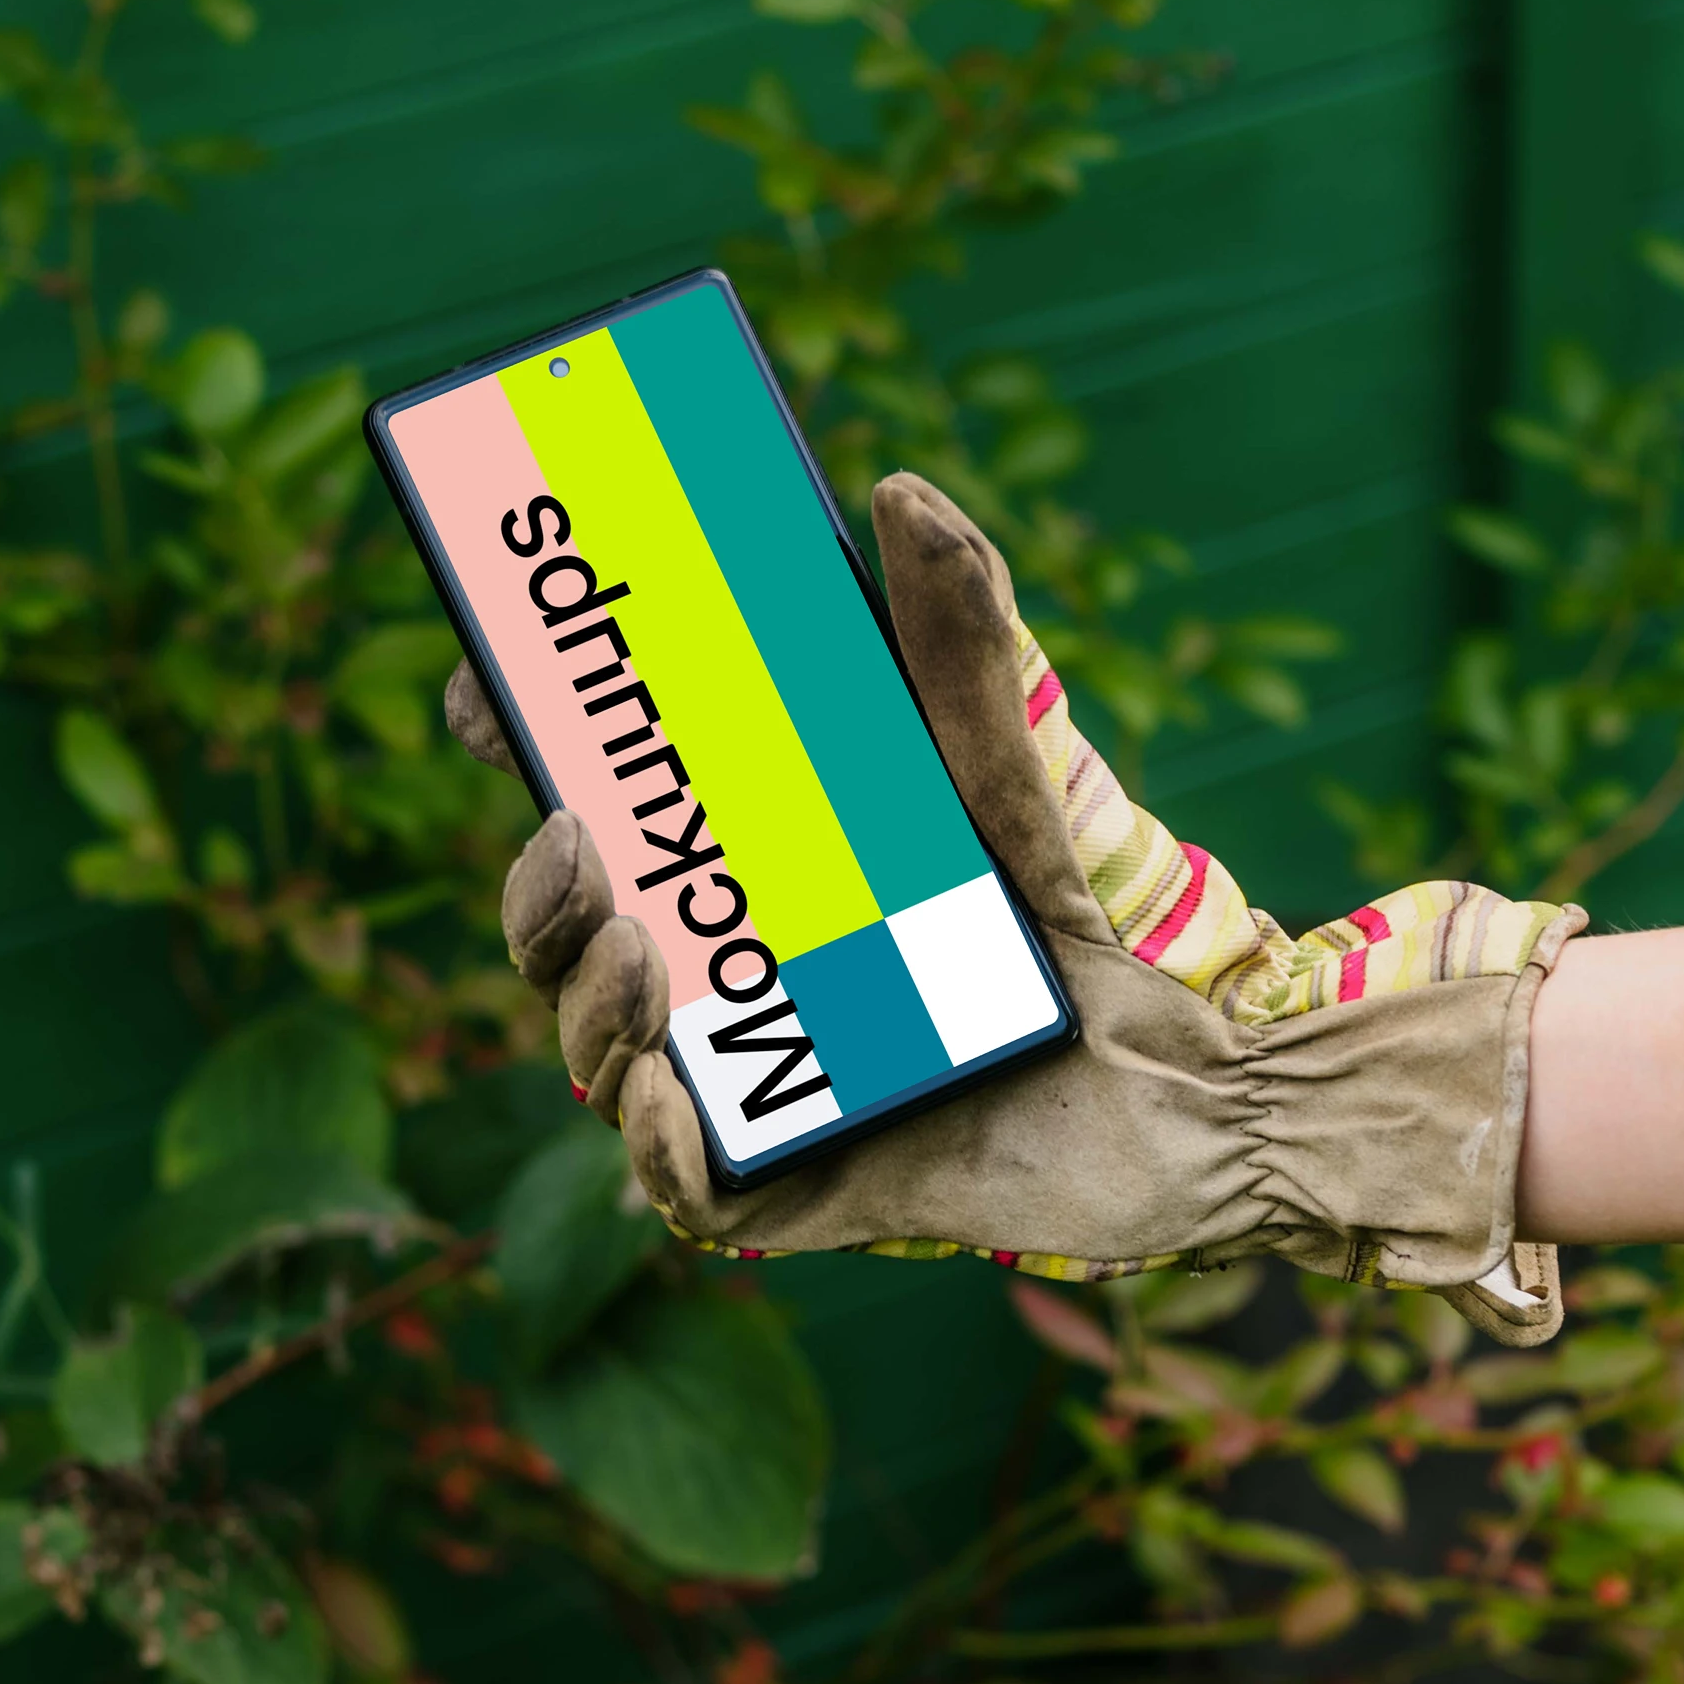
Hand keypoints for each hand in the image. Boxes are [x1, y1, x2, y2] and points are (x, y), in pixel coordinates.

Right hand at [458, 472, 1583, 1335]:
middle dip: (536, 895)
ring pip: (607, 1060)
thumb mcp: (1009, 774)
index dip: (522, 755)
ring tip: (641, 947)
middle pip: (567, 943)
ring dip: (586, 1005)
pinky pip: (690, 1190)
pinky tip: (671, 1089)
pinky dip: (659, 1145)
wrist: (1196, 1081)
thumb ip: (961, 643)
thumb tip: (907, 493)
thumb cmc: (1080, 924)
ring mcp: (760, 1087)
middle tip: (571, 835)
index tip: (487, 691)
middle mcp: (727, 980)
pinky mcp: (808, 1191)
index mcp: (742, 875)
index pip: (593, 819)